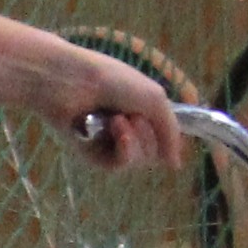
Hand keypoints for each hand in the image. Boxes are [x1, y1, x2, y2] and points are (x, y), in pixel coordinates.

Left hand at [35, 38, 180, 169]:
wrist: (71, 81)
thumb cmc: (112, 80)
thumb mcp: (155, 99)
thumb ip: (171, 132)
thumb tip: (175, 164)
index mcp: (138, 110)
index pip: (162, 137)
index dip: (165, 136)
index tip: (163, 127)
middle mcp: (124, 127)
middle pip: (153, 152)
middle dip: (149, 136)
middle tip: (134, 116)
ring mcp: (107, 142)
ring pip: (137, 162)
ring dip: (134, 141)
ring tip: (118, 120)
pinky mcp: (89, 154)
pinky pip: (117, 166)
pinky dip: (121, 150)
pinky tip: (113, 132)